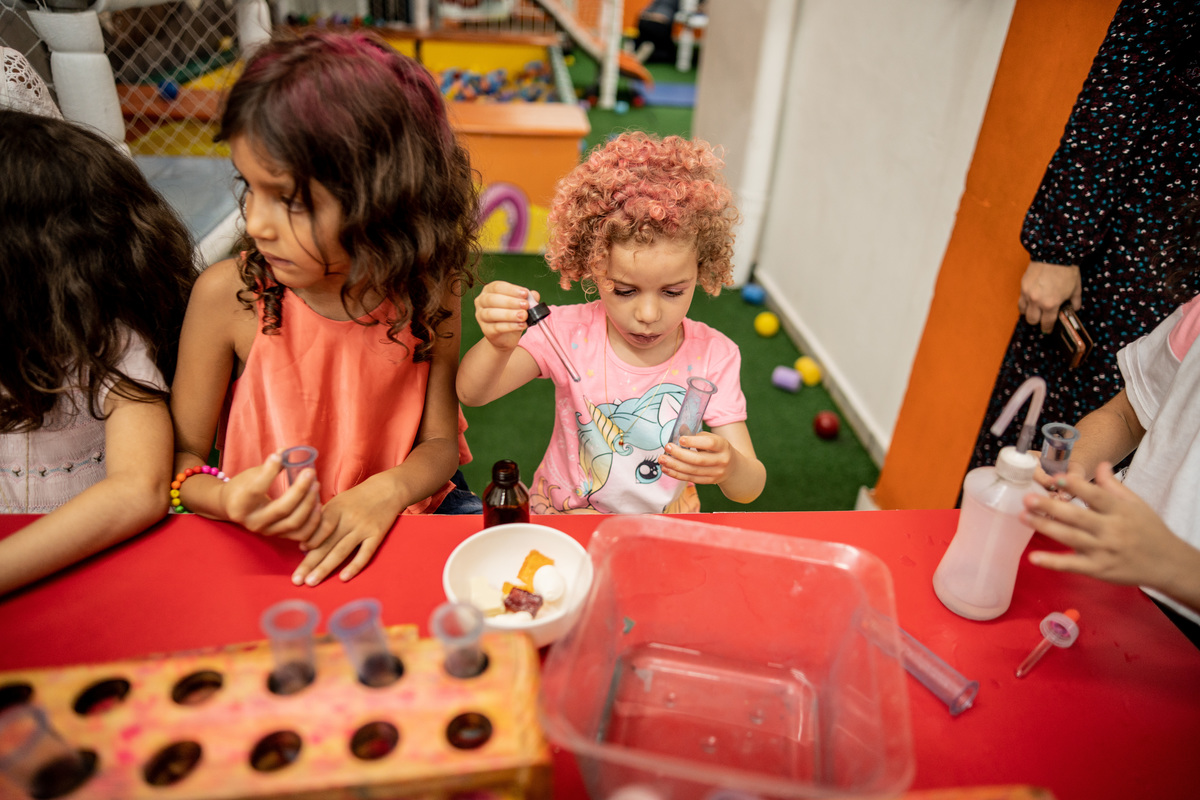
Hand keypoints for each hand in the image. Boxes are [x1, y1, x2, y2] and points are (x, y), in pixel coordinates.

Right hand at [220, 453, 321, 540]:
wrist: (233, 508)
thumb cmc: (243, 486)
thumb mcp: (250, 474)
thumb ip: (270, 465)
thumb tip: (287, 451)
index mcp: (240, 504)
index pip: (256, 489)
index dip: (269, 472)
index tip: (279, 456)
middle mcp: (253, 522)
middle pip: (281, 509)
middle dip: (300, 490)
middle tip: (310, 473)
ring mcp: (267, 532)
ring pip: (294, 523)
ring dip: (309, 504)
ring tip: (316, 486)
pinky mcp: (278, 537)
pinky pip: (301, 534)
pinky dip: (313, 521)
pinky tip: (317, 504)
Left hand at [290, 479, 398, 585]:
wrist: (387, 489)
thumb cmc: (358, 497)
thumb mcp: (338, 501)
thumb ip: (322, 520)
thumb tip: (304, 544)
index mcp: (335, 509)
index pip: (318, 528)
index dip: (307, 543)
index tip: (296, 554)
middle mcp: (348, 519)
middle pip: (326, 543)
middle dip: (309, 563)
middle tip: (296, 580)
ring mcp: (363, 528)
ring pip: (341, 551)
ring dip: (325, 568)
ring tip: (312, 582)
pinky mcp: (377, 535)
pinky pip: (365, 553)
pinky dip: (354, 566)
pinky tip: (343, 578)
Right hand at [474, 281, 539, 351]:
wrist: (505, 337)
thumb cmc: (511, 316)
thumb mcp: (521, 305)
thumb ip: (528, 298)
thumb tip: (534, 295)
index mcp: (489, 290)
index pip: (497, 287)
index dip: (512, 290)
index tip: (525, 293)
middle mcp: (481, 301)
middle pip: (492, 299)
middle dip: (510, 302)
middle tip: (525, 305)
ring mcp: (481, 316)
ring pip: (492, 314)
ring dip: (510, 314)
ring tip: (524, 316)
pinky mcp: (486, 330)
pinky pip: (497, 327)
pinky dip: (511, 326)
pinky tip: (522, 325)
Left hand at [658, 433, 734, 484]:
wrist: (733, 467)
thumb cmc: (717, 449)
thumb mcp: (713, 439)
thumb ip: (697, 435)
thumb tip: (679, 430)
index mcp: (723, 446)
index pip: (710, 444)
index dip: (695, 442)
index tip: (680, 439)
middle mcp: (721, 461)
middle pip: (699, 460)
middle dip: (680, 454)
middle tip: (667, 447)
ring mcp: (715, 473)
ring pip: (692, 471)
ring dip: (675, 465)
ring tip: (662, 459)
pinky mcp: (708, 481)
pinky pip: (690, 478)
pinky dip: (676, 474)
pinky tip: (666, 469)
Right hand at [1018, 261, 1081, 332]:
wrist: (1056, 253)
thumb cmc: (1067, 271)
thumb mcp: (1076, 289)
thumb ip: (1074, 302)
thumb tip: (1073, 309)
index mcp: (1051, 304)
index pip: (1047, 323)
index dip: (1048, 328)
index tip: (1048, 329)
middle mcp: (1037, 302)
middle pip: (1032, 320)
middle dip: (1038, 322)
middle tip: (1042, 319)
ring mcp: (1028, 294)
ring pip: (1023, 312)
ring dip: (1029, 313)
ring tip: (1035, 310)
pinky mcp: (1023, 286)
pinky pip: (1020, 301)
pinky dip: (1025, 304)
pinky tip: (1030, 301)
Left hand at [1021, 462, 1184, 587]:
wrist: (1167, 564)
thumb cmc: (1149, 530)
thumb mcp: (1136, 504)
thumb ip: (1113, 486)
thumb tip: (1100, 464)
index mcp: (1119, 510)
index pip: (1096, 495)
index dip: (1076, 486)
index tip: (1056, 477)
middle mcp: (1110, 530)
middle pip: (1077, 517)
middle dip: (1050, 507)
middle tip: (1027, 497)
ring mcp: (1103, 551)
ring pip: (1070, 538)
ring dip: (1045, 527)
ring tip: (1023, 517)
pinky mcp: (1097, 569)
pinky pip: (1072, 565)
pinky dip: (1052, 562)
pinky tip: (1033, 558)